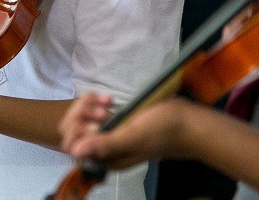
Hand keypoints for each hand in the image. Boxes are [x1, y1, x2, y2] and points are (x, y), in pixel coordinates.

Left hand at [59, 93, 189, 169]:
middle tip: (104, 107)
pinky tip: (110, 99)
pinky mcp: (116, 122)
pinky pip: (95, 112)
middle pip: (75, 131)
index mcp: (106, 159)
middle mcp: (105, 150)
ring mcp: (111, 135)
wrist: (186, 122)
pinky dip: (97, 103)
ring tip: (108, 101)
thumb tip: (75, 151)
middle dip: (82, 114)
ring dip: (90, 106)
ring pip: (83, 119)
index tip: (95, 117)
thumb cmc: (162, 131)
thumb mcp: (132, 137)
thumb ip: (104, 145)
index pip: (72, 146)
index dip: (76, 129)